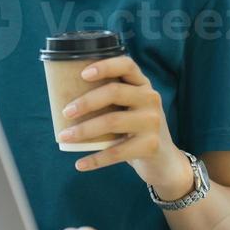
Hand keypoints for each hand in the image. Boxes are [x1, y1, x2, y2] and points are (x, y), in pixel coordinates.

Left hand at [58, 55, 188, 196]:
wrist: (165, 161)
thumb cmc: (136, 130)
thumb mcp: (130, 109)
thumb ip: (111, 100)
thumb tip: (65, 98)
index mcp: (143, 85)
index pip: (127, 65)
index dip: (105, 66)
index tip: (83, 74)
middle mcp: (150, 98)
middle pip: (114, 92)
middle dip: (86, 102)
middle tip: (66, 112)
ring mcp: (153, 122)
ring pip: (112, 121)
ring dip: (84, 130)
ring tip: (64, 137)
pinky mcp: (151, 145)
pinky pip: (117, 151)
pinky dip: (95, 159)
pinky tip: (79, 164)